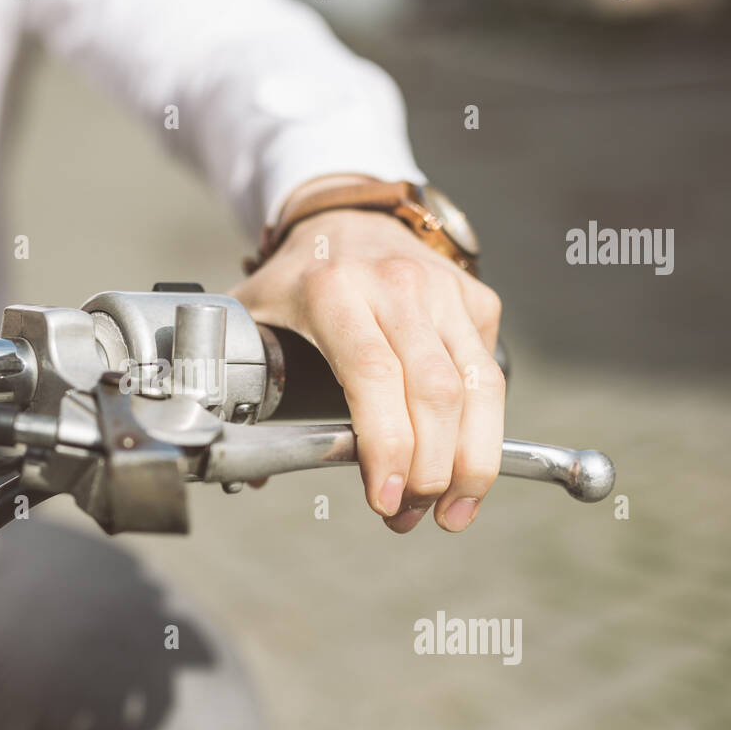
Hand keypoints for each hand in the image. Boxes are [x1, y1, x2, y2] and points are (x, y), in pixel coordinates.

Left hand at [231, 179, 504, 532]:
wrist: (348, 214)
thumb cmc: (297, 280)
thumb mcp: (253, 315)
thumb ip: (240, 385)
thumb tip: (248, 473)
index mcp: (334, 291)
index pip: (372, 376)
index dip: (385, 445)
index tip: (383, 498)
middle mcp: (396, 286)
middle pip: (434, 393)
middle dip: (430, 470)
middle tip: (408, 515)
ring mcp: (444, 291)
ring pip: (478, 388)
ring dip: (472, 462)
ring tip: (452, 512)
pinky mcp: (477, 299)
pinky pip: (489, 375)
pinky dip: (484, 430)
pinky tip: (464, 464)